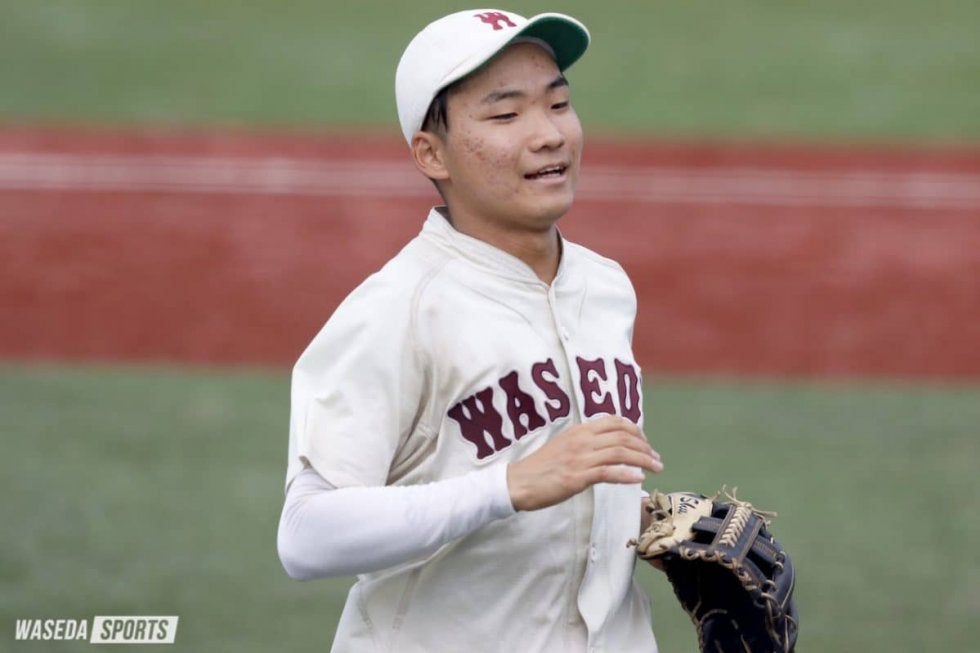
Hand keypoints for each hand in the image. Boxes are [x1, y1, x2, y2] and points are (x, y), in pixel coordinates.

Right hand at [506, 415, 662, 510]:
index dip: (635, 430)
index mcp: (579, 430)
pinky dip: (627, 475)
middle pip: (623, 436)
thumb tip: (608, 447)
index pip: (615, 421)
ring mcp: (580, 458)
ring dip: (643, 460)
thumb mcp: (564, 446)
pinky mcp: (577, 477)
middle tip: (656, 458)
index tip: (645, 442)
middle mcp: (582, 440)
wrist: (519, 482)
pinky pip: (609, 472)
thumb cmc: (541, 468)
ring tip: (656, 468)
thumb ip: (585, 443)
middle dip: (645, 446)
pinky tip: (639, 479)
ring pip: (620, 452)